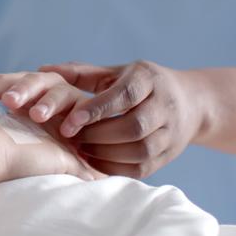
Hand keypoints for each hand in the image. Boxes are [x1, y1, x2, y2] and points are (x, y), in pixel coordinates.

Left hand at [0, 72, 103, 181]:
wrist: (73, 144)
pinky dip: (78, 117)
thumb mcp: (15, 127)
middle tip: (9, 103)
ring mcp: (67, 94)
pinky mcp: (87, 108)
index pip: (4, 81)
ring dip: (47, 102)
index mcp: (23, 86)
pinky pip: (84, 109)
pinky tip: (68, 129)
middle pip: (30, 80)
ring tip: (37, 116)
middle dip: (19, 90)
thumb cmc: (37, 135)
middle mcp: (44, 84)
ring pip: (57, 91)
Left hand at [38, 60, 206, 177]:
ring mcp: (170, 132)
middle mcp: (164, 105)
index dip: (97, 109)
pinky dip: (115, 168)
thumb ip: (82, 73)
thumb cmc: (140, 84)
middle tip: (71, 137)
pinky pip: (142, 168)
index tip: (70, 121)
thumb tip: (43, 67)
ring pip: (140, 149)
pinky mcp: (169, 154)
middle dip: (98, 135)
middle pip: (133, 126)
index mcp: (149, 79)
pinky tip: (93, 162)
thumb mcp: (116, 72)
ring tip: (80, 150)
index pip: (125, 95)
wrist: (191, 102)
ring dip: (105, 153)